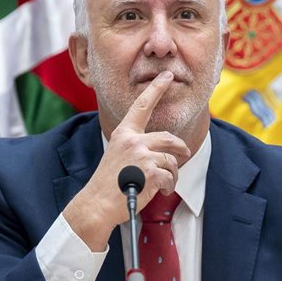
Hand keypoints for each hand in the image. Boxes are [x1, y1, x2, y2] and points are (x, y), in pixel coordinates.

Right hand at [63, 72, 190, 248]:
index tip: (167, 76)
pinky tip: (161, 191)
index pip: (142, 106)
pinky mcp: (150, 172)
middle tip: (184, 154)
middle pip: (170, 139)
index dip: (156, 89)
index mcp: (124, 133)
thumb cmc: (109, 183)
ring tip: (163, 183)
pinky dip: (170, 186)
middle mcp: (133, 140)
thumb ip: (137, 146)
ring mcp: (142, 156)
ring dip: (173, 174)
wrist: (97, 204)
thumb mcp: (118, 154)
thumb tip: (164, 147)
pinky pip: (171, 177)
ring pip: (173, 161)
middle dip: (181, 148)